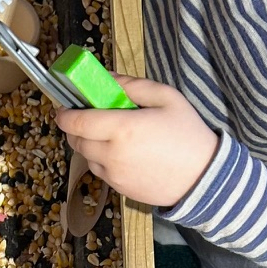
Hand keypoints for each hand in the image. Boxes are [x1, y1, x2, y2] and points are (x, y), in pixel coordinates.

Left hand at [56, 75, 218, 208]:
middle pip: (76, 140)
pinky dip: (101, 160)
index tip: (64, 107)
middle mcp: (111, 155)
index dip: (64, 114)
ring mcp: (113, 175)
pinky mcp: (119, 189)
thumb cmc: (187, 134)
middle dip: (75, 127)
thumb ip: (132, 86)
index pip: (76, 122)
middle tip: (87, 117)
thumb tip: (106, 78)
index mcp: (122, 129)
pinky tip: (121, 152)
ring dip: (89, 144)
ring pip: (86, 157)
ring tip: (109, 134)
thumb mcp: (165, 97)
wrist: (202, 177)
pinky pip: (100, 171)